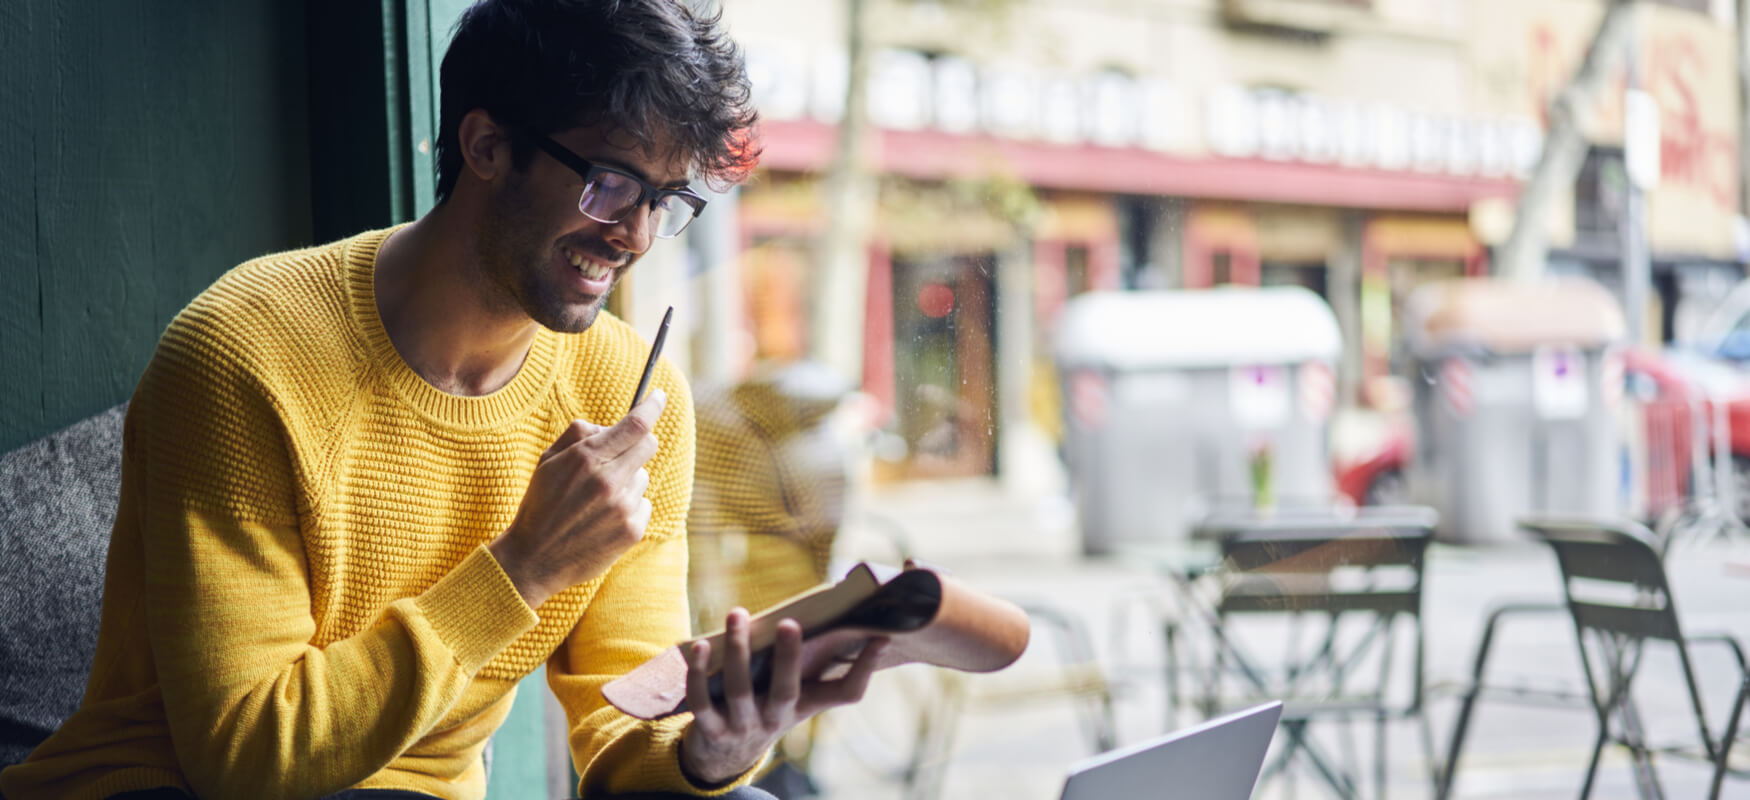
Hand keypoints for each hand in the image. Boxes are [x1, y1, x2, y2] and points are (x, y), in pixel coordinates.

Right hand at [488, 390, 665, 607]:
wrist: (534, 559)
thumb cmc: (541, 504)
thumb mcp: (548, 461)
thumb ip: (578, 434)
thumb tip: (609, 426)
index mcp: (587, 458)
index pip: (636, 424)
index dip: (653, 406)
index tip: (660, 396)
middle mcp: (609, 480)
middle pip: (649, 445)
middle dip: (637, 443)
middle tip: (617, 455)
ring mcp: (623, 507)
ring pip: (643, 476)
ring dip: (627, 480)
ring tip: (597, 499)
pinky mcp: (632, 530)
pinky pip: (644, 504)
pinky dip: (629, 507)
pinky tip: (604, 519)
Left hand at [678, 608, 887, 785]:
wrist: (725, 756)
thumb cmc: (767, 709)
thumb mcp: (797, 694)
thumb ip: (816, 662)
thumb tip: (847, 615)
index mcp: (805, 706)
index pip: (845, 693)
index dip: (866, 667)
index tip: (882, 637)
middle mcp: (776, 719)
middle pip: (786, 690)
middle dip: (788, 657)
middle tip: (789, 623)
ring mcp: (742, 726)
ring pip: (739, 690)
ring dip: (737, 650)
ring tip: (738, 614)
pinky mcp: (710, 729)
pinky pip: (702, 702)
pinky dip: (698, 674)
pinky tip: (700, 647)